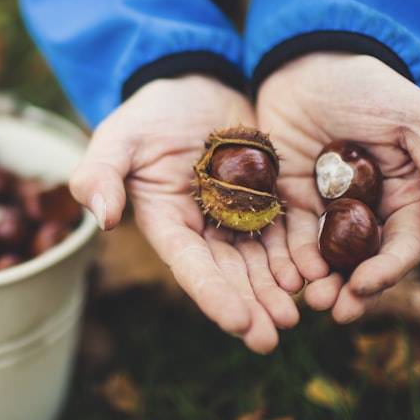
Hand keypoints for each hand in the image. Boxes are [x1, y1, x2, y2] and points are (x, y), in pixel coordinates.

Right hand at [70, 74, 302, 352]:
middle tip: (273, 336)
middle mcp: (205, 230)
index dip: (213, 295)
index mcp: (168, 223)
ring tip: (300, 313)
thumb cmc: (149, 113)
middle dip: (251, 306)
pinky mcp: (269, 199)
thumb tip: (102, 217)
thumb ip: (100, 173)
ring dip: (278, 290)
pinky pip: (288, 230)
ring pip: (262, 261)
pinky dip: (301, 253)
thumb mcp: (118, 137)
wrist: (194, 83)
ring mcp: (240, 216)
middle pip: (230, 275)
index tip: (238, 323)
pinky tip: (318, 273)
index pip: (191, 266)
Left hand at [254, 52, 419, 322]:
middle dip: (351, 290)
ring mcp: (327, 206)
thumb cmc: (366, 84)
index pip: (403, 244)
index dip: (388, 270)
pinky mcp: (290, 198)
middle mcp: (368, 207)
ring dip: (319, 283)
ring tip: (307, 301)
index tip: (366, 285)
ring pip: (326, 257)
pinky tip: (282, 277)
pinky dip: (288, 260)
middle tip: (333, 311)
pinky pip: (290, 236)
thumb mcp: (411, 119)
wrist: (305, 60)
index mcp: (406, 192)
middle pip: (363, 261)